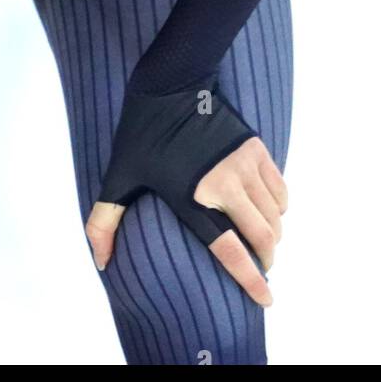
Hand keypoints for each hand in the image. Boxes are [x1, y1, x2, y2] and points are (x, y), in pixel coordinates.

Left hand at [85, 83, 286, 307]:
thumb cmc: (141, 131)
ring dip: (273, 235)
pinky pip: (279, 190)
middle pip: (263, 237)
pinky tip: (266, 212)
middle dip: (266, 260)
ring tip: (262, 242)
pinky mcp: (256, 147)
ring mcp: (244, 165)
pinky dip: (278, 208)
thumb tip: (101, 263)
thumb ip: (104, 222)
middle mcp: (225, 185)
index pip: (231, 251)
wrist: (171, 81)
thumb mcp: (117, 176)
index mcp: (192, 198)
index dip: (251, 280)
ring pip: (275, 216)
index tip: (266, 300)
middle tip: (261, 268)